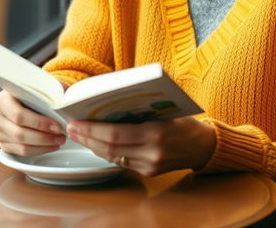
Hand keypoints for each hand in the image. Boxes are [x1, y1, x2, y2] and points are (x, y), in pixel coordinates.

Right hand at [0, 90, 65, 155]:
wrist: (23, 96)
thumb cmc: (34, 90)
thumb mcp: (41, 85)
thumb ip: (51, 91)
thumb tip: (65, 101)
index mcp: (3, 99)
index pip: (19, 115)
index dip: (39, 122)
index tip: (57, 126)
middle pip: (20, 133)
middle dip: (44, 137)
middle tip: (61, 136)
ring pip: (21, 145)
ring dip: (43, 146)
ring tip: (59, 141)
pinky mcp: (3, 144)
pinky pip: (21, 152)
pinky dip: (38, 150)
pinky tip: (50, 145)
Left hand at [66, 116, 216, 176]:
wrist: (204, 145)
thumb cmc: (184, 120)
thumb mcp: (165, 109)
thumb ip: (140, 108)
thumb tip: (109, 102)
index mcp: (156, 133)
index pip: (116, 134)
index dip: (92, 129)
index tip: (75, 122)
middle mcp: (151, 153)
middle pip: (110, 148)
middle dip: (87, 138)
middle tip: (71, 128)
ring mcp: (149, 165)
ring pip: (112, 157)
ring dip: (93, 146)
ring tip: (80, 135)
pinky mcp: (148, 172)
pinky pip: (121, 162)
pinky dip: (107, 151)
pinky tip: (98, 143)